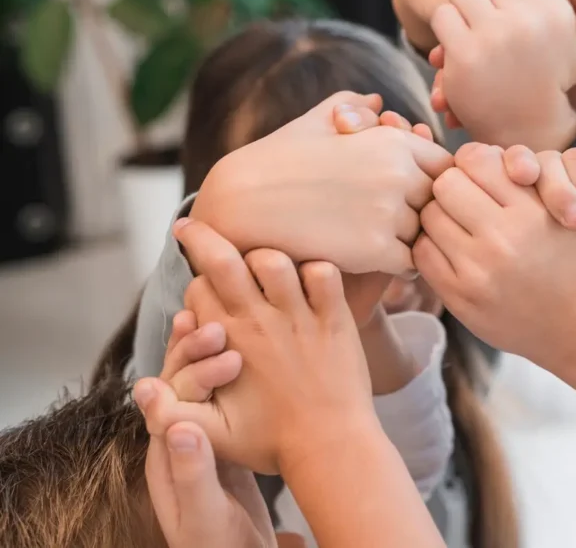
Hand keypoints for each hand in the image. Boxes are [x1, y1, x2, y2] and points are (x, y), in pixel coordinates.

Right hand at [138, 221, 373, 474]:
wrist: (330, 449)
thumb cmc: (270, 442)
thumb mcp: (211, 434)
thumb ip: (171, 411)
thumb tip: (141, 388)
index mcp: (228, 342)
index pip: (198, 290)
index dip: (197, 286)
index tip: (204, 290)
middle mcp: (260, 322)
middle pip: (224, 260)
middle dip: (203, 237)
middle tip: (191, 227)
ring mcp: (300, 317)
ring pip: (274, 260)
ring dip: (265, 256)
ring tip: (264, 266)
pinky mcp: (335, 319)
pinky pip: (326, 274)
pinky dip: (318, 269)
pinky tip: (311, 280)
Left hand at [143, 311, 273, 547]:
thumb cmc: (220, 546)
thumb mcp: (207, 517)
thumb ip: (191, 474)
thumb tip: (180, 426)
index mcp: (167, 455)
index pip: (172, 400)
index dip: (196, 373)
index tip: (231, 358)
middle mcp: (178, 440)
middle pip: (177, 383)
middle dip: (196, 352)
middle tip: (226, 329)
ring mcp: (202, 436)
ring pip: (198, 382)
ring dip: (206, 351)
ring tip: (225, 322)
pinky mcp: (225, 438)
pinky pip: (220, 393)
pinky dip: (226, 365)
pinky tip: (242, 346)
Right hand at [190, 92, 452, 274]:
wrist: (240, 202)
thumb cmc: (277, 160)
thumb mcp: (315, 123)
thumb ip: (352, 109)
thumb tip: (377, 102)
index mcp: (393, 142)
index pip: (448, 167)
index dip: (436, 182)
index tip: (418, 194)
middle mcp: (399, 174)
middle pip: (443, 202)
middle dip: (430, 212)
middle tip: (412, 223)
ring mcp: (389, 213)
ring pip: (429, 234)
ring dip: (417, 240)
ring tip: (395, 242)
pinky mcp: (374, 250)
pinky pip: (411, 262)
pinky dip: (401, 265)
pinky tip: (380, 259)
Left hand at [413, 144, 575, 370]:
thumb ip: (573, 170)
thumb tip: (569, 142)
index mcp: (532, 212)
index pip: (475, 159)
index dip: (475, 163)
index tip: (483, 176)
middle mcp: (504, 240)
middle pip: (446, 184)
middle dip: (454, 186)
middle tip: (464, 198)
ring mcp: (478, 271)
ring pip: (429, 217)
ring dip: (439, 215)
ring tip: (457, 222)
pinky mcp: (461, 297)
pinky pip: (423, 253)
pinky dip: (431, 245)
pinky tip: (451, 249)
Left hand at [429, 0, 575, 150]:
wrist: (532, 129)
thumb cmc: (559, 81)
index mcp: (555, 8)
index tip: (512, 6)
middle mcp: (527, 18)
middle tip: (488, 16)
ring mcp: (494, 36)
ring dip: (464, 6)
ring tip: (475, 28)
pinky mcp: (465, 55)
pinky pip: (442, 16)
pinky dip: (446, 28)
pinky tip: (460, 45)